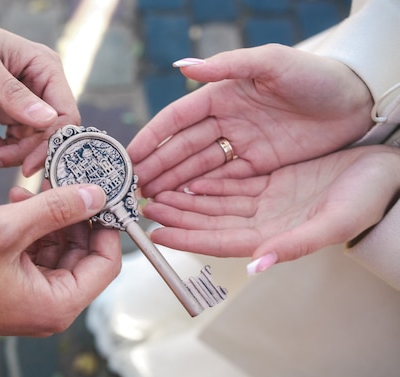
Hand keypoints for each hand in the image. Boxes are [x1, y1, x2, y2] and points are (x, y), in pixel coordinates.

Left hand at [0, 11, 79, 175]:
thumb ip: (13, 94)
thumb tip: (47, 120)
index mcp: (46, 68)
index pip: (65, 115)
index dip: (51, 143)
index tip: (27, 166)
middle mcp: (44, 85)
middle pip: (47, 134)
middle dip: (21, 152)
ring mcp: (30, 100)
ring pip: (31, 141)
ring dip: (7, 152)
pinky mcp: (14, 111)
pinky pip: (17, 139)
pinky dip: (0, 146)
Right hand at [0, 184, 120, 337]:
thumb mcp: (7, 229)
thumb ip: (56, 210)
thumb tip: (97, 194)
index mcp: (58, 303)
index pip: (106, 263)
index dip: (107, 225)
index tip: (100, 192)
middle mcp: (52, 306)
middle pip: (84, 254)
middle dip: (74, 216)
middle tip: (60, 182)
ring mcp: (35, 298)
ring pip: (61, 250)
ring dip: (50, 219)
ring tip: (26, 193)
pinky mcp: (18, 288)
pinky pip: (39, 254)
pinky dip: (32, 230)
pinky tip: (16, 206)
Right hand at [127, 44, 373, 196]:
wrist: (357, 101)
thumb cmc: (315, 75)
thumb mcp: (272, 63)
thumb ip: (227, 65)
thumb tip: (182, 66)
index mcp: (222, 94)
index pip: (177, 119)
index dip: (152, 137)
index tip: (130, 155)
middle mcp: (226, 120)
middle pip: (183, 147)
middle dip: (157, 166)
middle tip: (134, 186)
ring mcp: (240, 144)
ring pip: (198, 167)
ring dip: (173, 182)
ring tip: (150, 199)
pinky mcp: (258, 165)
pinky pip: (223, 180)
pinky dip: (201, 191)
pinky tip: (182, 202)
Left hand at [141, 145, 399, 266]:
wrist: (387, 173)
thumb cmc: (367, 200)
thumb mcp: (333, 222)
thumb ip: (294, 246)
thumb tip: (256, 267)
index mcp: (273, 236)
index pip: (218, 240)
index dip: (186, 237)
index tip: (157, 233)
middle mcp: (264, 221)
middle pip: (210, 220)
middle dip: (177, 214)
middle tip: (145, 207)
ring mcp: (267, 202)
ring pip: (215, 201)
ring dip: (186, 198)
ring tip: (157, 192)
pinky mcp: (272, 182)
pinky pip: (232, 183)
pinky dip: (209, 182)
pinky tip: (188, 177)